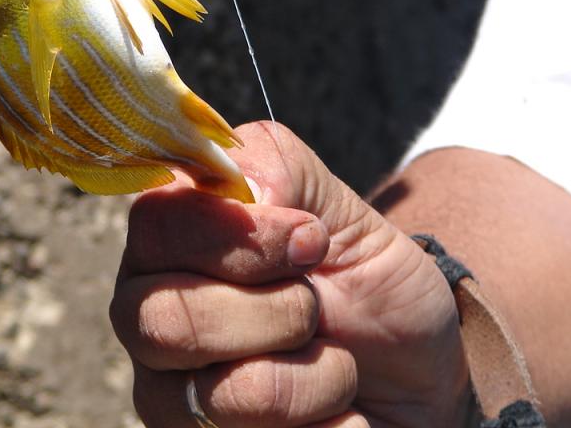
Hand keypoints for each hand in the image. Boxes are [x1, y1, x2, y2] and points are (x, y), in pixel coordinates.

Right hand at [110, 122, 471, 426]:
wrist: (420, 374)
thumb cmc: (365, 282)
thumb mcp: (340, 208)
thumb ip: (279, 168)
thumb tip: (241, 187)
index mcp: (168, 243)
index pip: (155, 226)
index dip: (235, 235)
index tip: (309, 238)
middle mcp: (150, 317)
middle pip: (163, 321)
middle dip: (275, 313)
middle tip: (318, 307)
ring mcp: (170, 398)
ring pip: (219, 396)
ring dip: (315, 377)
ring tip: (338, 364)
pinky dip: (332, 425)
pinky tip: (338, 412)